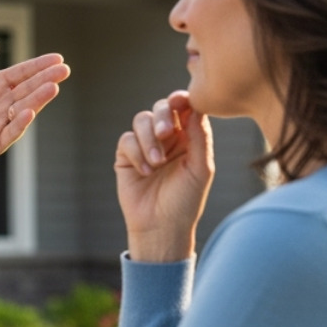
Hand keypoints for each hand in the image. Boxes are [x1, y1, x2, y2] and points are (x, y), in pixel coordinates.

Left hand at [0, 38, 68, 178]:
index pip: (22, 73)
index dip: (38, 66)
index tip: (57, 58)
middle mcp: (4, 103)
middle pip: (28, 88)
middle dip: (46, 79)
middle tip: (64, 70)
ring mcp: (3, 122)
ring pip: (25, 108)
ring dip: (39, 99)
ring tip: (52, 87)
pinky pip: (11, 131)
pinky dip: (20, 123)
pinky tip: (29, 113)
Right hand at [115, 90, 213, 261]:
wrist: (160, 227)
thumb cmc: (185, 201)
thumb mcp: (200, 169)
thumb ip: (200, 138)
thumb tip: (196, 108)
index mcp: (190, 137)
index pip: (186, 108)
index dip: (181, 100)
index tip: (180, 102)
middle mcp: (168, 138)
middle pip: (161, 108)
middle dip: (162, 116)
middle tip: (165, 132)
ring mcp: (145, 145)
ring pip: (141, 120)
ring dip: (148, 139)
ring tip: (156, 163)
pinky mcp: (126, 156)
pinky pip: (126, 140)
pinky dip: (136, 153)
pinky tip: (145, 172)